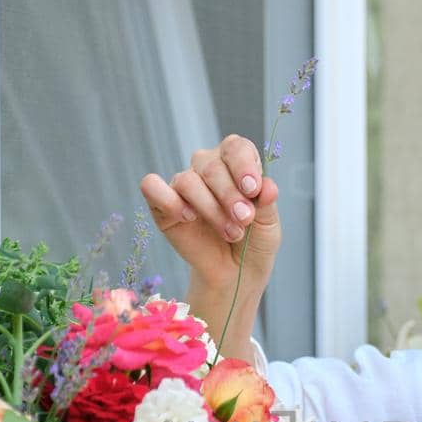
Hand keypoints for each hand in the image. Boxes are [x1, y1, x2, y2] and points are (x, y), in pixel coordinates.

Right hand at [140, 134, 281, 329]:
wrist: (236, 274)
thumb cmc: (253, 243)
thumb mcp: (268, 224)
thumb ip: (266, 203)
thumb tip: (268, 187)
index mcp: (236, 163)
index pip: (235, 147)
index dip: (243, 165)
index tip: (253, 189)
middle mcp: (208, 168)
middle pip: (211, 166)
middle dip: (229, 195)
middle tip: (244, 220)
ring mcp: (185, 185)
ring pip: (188, 180)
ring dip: (210, 208)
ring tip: (231, 232)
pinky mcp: (163, 205)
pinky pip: (153, 187)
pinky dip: (168, 199)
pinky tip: (187, 217)